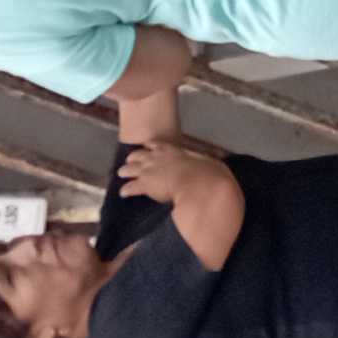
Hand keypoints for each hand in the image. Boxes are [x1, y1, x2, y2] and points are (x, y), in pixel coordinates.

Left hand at [119, 138, 233, 208]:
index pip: (159, 145)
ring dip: (126, 170)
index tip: (147, 145)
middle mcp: (159, 157)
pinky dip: (127, 190)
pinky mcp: (145, 184)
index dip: (152, 146)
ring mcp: (151, 169)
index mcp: (174, 151)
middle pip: (142, 153)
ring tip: (120, 172)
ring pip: (133, 167)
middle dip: (135, 156)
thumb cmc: (203, 174)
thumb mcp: (206, 164)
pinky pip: (132, 187)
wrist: (195, 184)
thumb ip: (206, 163)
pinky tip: (122, 193)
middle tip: (129, 158)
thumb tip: (217, 166)